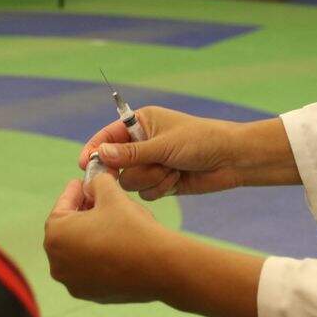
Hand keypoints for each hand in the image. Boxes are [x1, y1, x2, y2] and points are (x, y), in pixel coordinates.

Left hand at [44, 174, 178, 303]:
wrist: (160, 266)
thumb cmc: (132, 227)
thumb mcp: (112, 193)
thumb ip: (97, 182)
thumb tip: (93, 183)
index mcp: (56, 235)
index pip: (61, 207)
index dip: (74, 192)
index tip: (82, 182)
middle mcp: (57, 262)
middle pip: (66, 231)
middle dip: (80, 213)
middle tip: (95, 199)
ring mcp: (72, 282)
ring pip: (76, 251)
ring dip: (88, 235)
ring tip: (107, 222)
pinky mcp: (90, 295)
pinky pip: (88, 269)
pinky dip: (96, 256)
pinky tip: (114, 245)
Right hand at [76, 107, 298, 200]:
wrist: (232, 160)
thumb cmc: (201, 140)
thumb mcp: (164, 145)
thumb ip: (131, 153)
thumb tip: (100, 154)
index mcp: (141, 123)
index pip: (108, 135)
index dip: (95, 149)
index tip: (85, 163)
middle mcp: (142, 143)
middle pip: (116, 165)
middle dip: (135, 169)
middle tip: (153, 166)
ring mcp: (151, 164)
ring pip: (130, 182)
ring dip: (151, 179)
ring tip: (173, 170)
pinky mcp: (161, 182)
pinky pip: (145, 193)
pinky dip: (160, 188)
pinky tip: (178, 180)